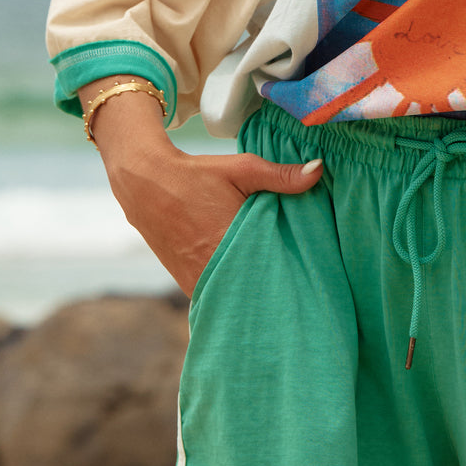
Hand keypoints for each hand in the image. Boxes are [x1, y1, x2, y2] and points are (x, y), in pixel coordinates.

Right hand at [80, 78, 323, 295]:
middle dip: (274, 290)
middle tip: (298, 291)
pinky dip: (232, 293)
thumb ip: (281, 175)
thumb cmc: (197, 175)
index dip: (290, 277)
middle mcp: (213, 267)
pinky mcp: (187, 283)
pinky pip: (217, 295)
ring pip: (234, 296)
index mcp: (231, 241)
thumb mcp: (242, 169)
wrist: (145, 185)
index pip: (271, 272)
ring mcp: (197, 280)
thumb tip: (320, 169)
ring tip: (276, 291)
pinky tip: (249, 289)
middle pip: (254, 289)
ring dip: (252, 292)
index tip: (308, 281)